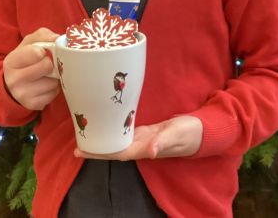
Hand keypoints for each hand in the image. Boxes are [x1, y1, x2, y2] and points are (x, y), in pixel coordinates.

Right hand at [3, 27, 59, 110]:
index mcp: (11, 61)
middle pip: (47, 66)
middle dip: (51, 63)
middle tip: (47, 63)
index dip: (44, 50)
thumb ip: (43, 35)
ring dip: (55, 77)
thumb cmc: (26, 58)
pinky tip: (46, 84)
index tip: (43, 52)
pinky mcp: (32, 105)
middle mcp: (13, 79)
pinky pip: (54, 94)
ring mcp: (22, 94)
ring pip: (52, 82)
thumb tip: (58, 39)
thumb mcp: (30, 42)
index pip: (35, 53)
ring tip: (47, 74)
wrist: (14, 83)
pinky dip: (54, 88)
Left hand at [74, 115, 202, 159]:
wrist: (201, 131)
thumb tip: (150, 151)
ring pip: (118, 141)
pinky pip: (126, 132)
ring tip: (87, 134)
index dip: (99, 153)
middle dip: (95, 148)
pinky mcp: (146, 131)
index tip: (80, 151)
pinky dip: (115, 130)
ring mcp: (143, 139)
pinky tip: (107, 125)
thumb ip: (163, 141)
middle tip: (76, 143)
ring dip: (103, 140)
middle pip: (113, 149)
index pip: (117, 153)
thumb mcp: (176, 134)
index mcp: (145, 147)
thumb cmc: (189, 132)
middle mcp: (141, 145)